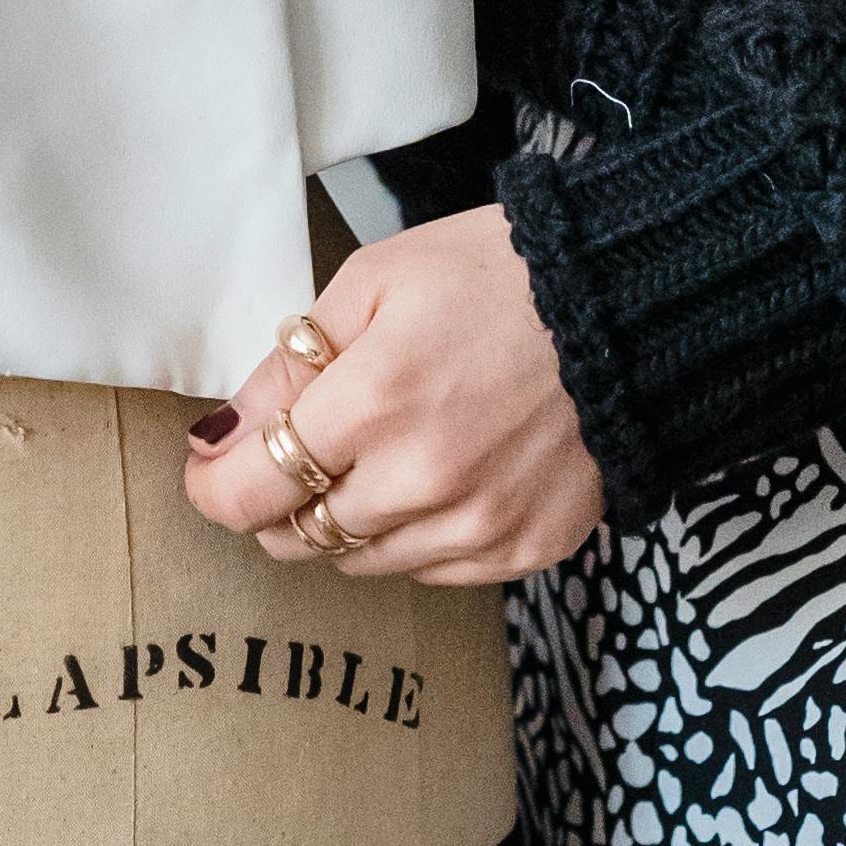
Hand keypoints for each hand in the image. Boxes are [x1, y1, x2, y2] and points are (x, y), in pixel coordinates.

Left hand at [184, 204, 602, 587]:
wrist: (633, 302)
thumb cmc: (498, 274)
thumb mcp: (373, 279)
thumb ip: (290, 362)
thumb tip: (222, 436)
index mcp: (374, 404)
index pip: (249, 492)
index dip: (215, 483)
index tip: (212, 465)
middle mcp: (423, 482)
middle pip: (297, 537)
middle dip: (278, 499)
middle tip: (301, 450)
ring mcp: (480, 525)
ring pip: (360, 562)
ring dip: (345, 521)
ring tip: (378, 455)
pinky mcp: (526, 549)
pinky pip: (433, 571)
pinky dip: (414, 536)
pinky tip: (439, 478)